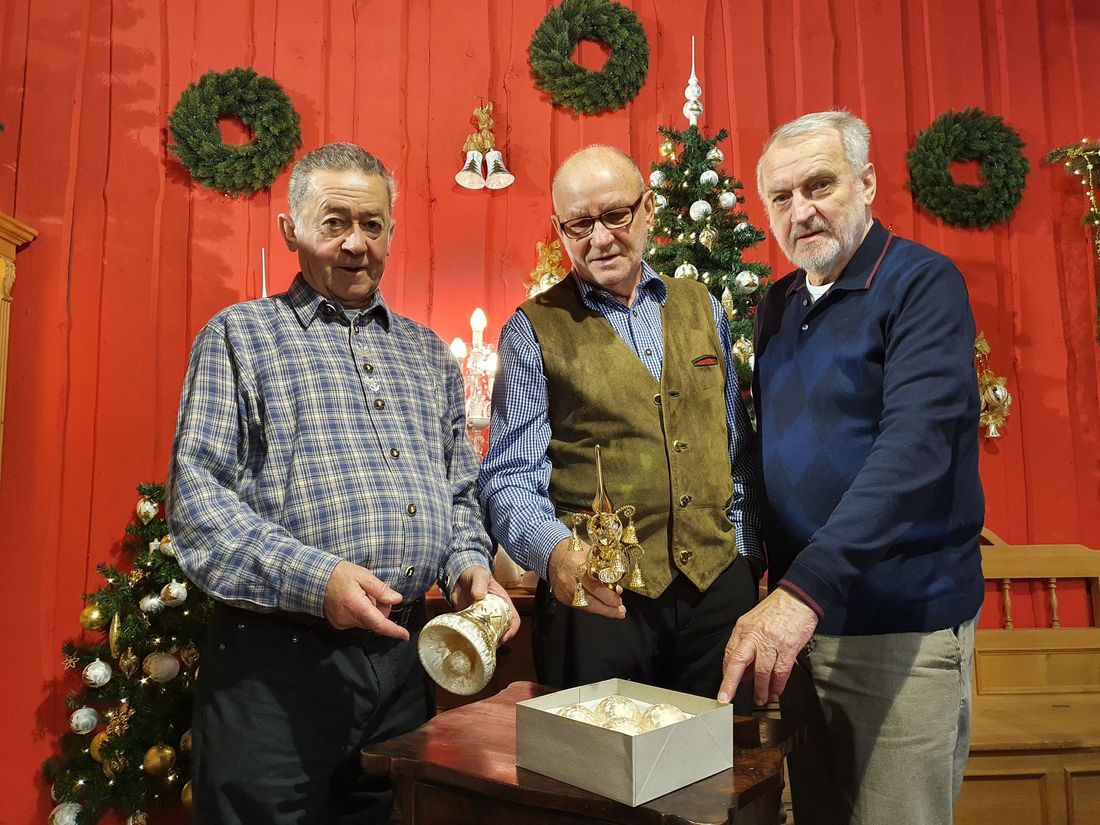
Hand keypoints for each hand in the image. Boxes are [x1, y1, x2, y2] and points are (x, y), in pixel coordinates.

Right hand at [323, 560, 409, 639]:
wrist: (314, 578)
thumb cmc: (337, 574)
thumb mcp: (363, 575)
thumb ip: (381, 589)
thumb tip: (396, 599)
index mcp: (357, 607)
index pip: (379, 624)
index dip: (393, 631)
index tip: (404, 635)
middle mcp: (349, 618)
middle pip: (375, 622)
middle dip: (380, 609)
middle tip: (375, 593)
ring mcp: (342, 623)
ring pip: (366, 622)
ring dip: (370, 611)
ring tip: (361, 594)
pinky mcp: (338, 623)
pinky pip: (356, 621)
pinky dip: (360, 613)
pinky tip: (353, 600)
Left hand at [449, 565, 520, 642]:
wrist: (458, 575)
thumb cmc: (475, 573)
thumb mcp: (480, 575)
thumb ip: (480, 583)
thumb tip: (479, 595)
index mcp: (503, 603)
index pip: (514, 620)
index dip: (511, 630)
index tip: (503, 638)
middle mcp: (495, 613)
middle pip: (502, 631)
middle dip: (497, 640)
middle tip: (488, 645)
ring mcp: (482, 619)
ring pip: (488, 635)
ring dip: (484, 642)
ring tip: (478, 646)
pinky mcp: (470, 621)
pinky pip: (473, 633)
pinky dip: (471, 639)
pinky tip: (466, 641)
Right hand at [547, 536, 625, 619]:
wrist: (553, 553)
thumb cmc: (575, 551)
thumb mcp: (592, 554)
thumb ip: (604, 570)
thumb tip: (617, 587)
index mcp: (578, 565)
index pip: (595, 586)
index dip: (608, 597)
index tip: (619, 601)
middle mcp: (570, 579)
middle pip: (590, 600)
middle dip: (608, 608)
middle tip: (620, 611)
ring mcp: (564, 590)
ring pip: (585, 606)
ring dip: (602, 610)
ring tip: (614, 612)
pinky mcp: (561, 596)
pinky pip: (579, 606)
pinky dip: (592, 607)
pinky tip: (601, 607)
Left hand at [717, 587, 818, 705]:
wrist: (798, 599)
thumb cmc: (776, 610)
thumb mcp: (753, 621)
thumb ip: (746, 645)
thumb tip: (743, 671)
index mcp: (743, 629)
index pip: (730, 654)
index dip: (727, 673)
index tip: (725, 687)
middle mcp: (755, 635)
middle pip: (738, 662)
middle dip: (730, 683)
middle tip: (726, 698)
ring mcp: (771, 642)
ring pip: (761, 672)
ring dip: (760, 689)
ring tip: (760, 699)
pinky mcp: (788, 648)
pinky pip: (781, 671)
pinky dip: (778, 685)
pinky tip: (776, 691)